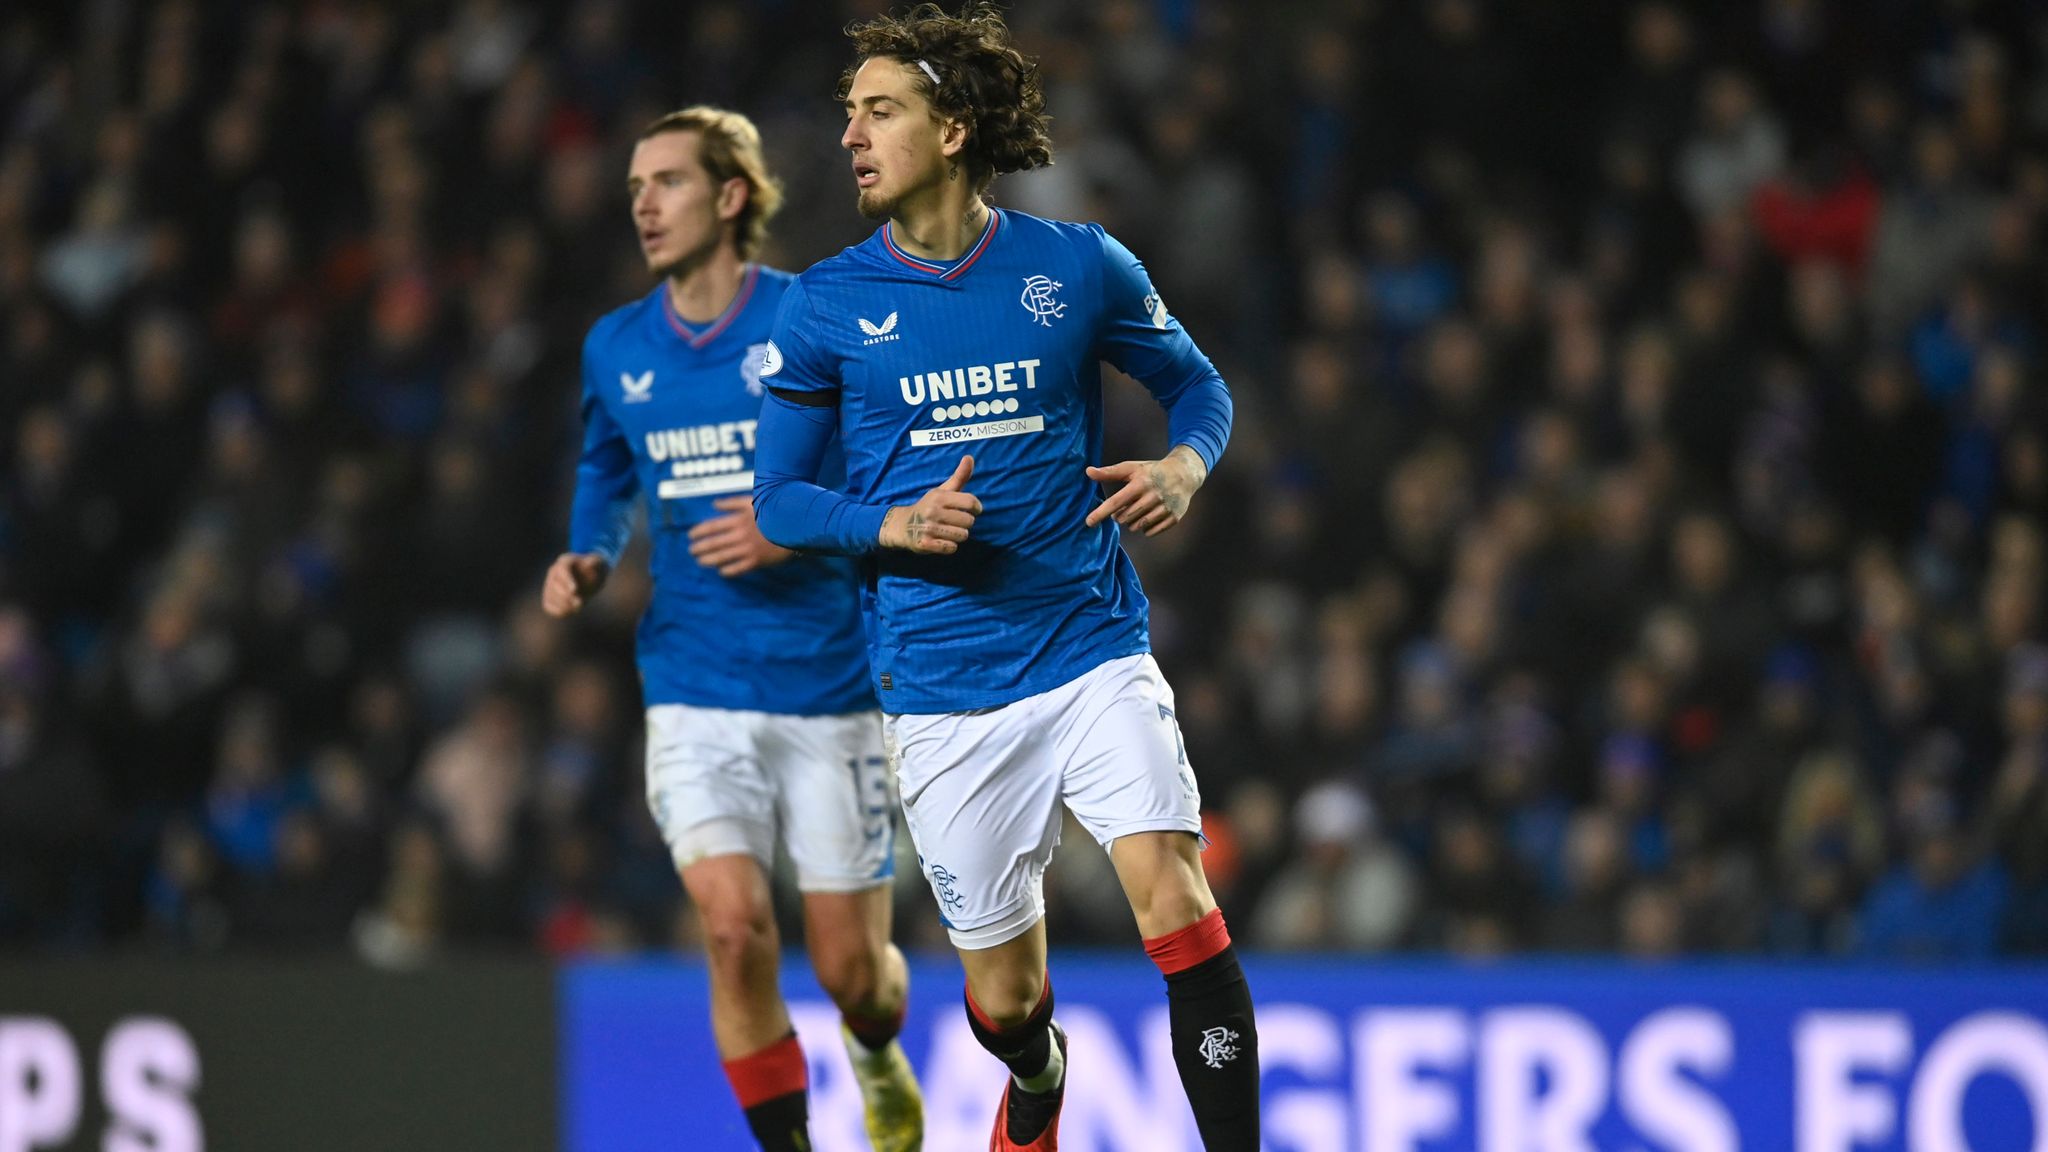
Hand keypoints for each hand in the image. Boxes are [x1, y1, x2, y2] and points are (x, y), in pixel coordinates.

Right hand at [542, 552, 609, 616]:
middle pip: (554, 584)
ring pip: (550, 596)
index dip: (566, 580)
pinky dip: (558, 611)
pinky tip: (571, 611)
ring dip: (563, 604)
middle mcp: (554, 572)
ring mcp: (550, 585)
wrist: (590, 578)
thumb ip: (595, 562)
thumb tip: (589, 565)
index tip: (574, 590)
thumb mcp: (599, 563)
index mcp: (565, 561)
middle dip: (566, 595)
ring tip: (578, 606)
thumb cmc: (595, 569)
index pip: (562, 569)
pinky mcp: (550, 597)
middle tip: (580, 602)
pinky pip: (549, 606)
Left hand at [688, 496, 794, 577]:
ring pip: (722, 557)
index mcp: (737, 520)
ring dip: (708, 560)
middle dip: (700, 548)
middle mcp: (739, 536)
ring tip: (700, 561)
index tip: (690, 536)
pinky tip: (721, 571)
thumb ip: (731, 503)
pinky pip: (737, 568)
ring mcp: (747, 549)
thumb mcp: (752, 502)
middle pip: (713, 544)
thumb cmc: (772, 511)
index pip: (712, 527)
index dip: (698, 532)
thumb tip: (714, 504)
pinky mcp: (756, 561)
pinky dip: (727, 570)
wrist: (793, 526)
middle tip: (692, 550)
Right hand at [879, 455, 978, 554]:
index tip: (973, 510)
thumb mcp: (942, 490)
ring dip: (958, 535)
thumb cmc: (928, 506)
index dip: (976, 508)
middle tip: (954, 521)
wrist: (901, 525)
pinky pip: (951, 548)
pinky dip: (949, 546)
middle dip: (965, 523)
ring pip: (962, 535)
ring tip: (948, 531)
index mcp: (939, 496)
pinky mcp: (926, 544)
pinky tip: (941, 540)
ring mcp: (929, 528)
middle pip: (969, 521)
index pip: (970, 502)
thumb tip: (970, 457)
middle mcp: (933, 511)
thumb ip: (959, 476)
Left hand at [1084, 445, 1206, 536]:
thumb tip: (1088, 472)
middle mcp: (1152, 496)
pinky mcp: (1173, 517)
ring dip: (1132, 522)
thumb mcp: (1131, 468)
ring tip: (1138, 510)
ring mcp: (1164, 508)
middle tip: (1125, 507)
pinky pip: (1150, 532)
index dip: (1100, 513)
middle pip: (1125, 518)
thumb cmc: (1152, 471)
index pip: (1115, 502)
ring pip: (1137, 526)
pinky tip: (1148, 517)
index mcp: (1140, 484)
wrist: (1183, 474)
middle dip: (1120, 516)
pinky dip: (1146, 528)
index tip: (1088, 523)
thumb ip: (1109, 472)